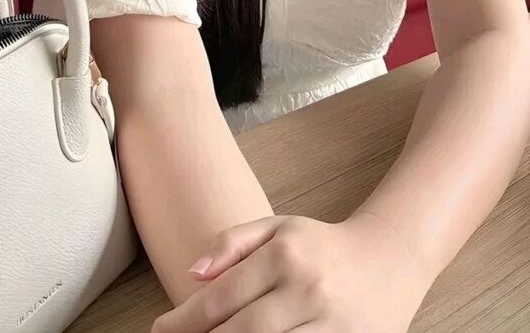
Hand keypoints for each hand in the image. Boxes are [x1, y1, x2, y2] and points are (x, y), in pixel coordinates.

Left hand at [151, 211, 431, 331]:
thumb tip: (192, 272)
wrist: (391, 258)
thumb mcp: (278, 228)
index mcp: (286, 255)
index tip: (160, 331)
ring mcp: (332, 324)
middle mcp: (308, 289)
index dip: (184, 321)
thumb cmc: (322, 247)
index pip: (222, 298)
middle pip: (242, 332)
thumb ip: (233, 243)